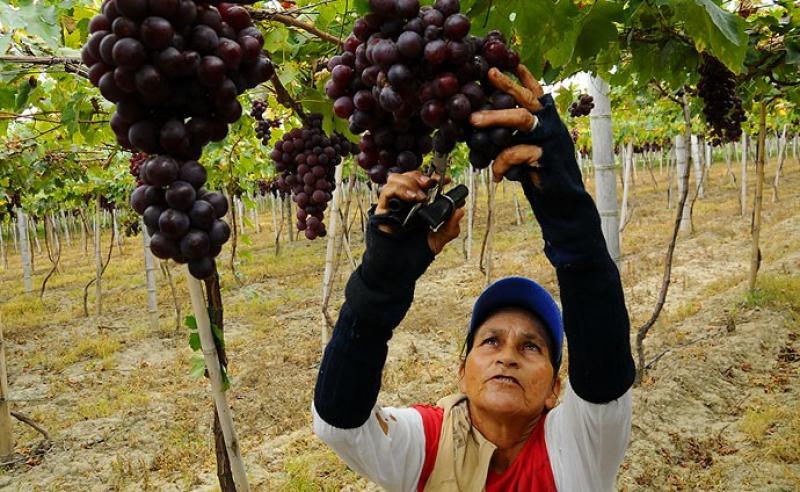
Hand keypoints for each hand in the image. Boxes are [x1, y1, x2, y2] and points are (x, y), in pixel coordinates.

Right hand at [375, 171, 464, 254]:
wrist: (397, 267)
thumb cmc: (414, 253)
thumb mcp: (437, 241)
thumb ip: (449, 228)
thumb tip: (459, 212)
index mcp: (419, 205)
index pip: (424, 183)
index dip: (434, 177)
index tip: (446, 180)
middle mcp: (405, 202)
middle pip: (409, 176)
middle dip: (420, 176)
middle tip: (430, 184)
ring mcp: (393, 204)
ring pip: (396, 179)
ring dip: (409, 182)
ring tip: (419, 195)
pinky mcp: (382, 210)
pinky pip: (387, 191)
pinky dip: (399, 190)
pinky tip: (410, 197)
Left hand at [469, 65, 545, 182]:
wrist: (561, 200)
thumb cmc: (539, 173)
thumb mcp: (526, 148)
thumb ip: (514, 134)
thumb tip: (483, 122)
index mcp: (547, 119)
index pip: (536, 92)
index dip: (524, 76)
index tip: (508, 61)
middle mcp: (551, 124)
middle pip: (528, 98)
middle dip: (507, 85)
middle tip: (488, 74)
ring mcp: (550, 138)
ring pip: (522, 119)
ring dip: (495, 117)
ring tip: (473, 120)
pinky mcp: (545, 156)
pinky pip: (515, 153)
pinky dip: (500, 163)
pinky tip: (495, 174)